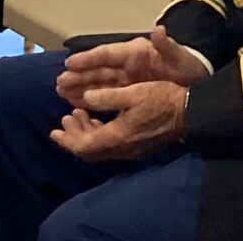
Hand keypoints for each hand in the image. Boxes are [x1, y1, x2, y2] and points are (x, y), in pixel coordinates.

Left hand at [50, 80, 186, 160]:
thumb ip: (107, 97)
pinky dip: (99, 133)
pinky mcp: (139, 145)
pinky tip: (100, 119)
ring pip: (100, 147)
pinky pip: (111, 144)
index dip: (67, 139)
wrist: (189, 112)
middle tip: (65, 120)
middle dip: (74, 135)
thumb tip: (86, 98)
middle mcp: (122, 148)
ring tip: (79, 115)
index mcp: (117, 136)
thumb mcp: (133, 93)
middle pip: (90, 150)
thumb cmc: (162, 99)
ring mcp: (131, 149)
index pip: (84, 146)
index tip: (53, 130)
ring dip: (86, 133)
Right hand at [56, 27, 207, 108]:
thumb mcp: (178, 56)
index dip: (88, 57)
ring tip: (62, 92)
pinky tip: (77, 102)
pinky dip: (91, 98)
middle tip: (59, 82)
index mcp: (136, 52)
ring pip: (98, 82)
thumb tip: (159, 30)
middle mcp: (128, 64)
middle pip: (98, 69)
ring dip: (80, 87)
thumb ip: (167, 45)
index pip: (107, 53)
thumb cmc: (187, 66)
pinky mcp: (129, 92)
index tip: (69, 62)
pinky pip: (106, 95)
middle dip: (78, 75)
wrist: (197, 84)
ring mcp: (127, 78)